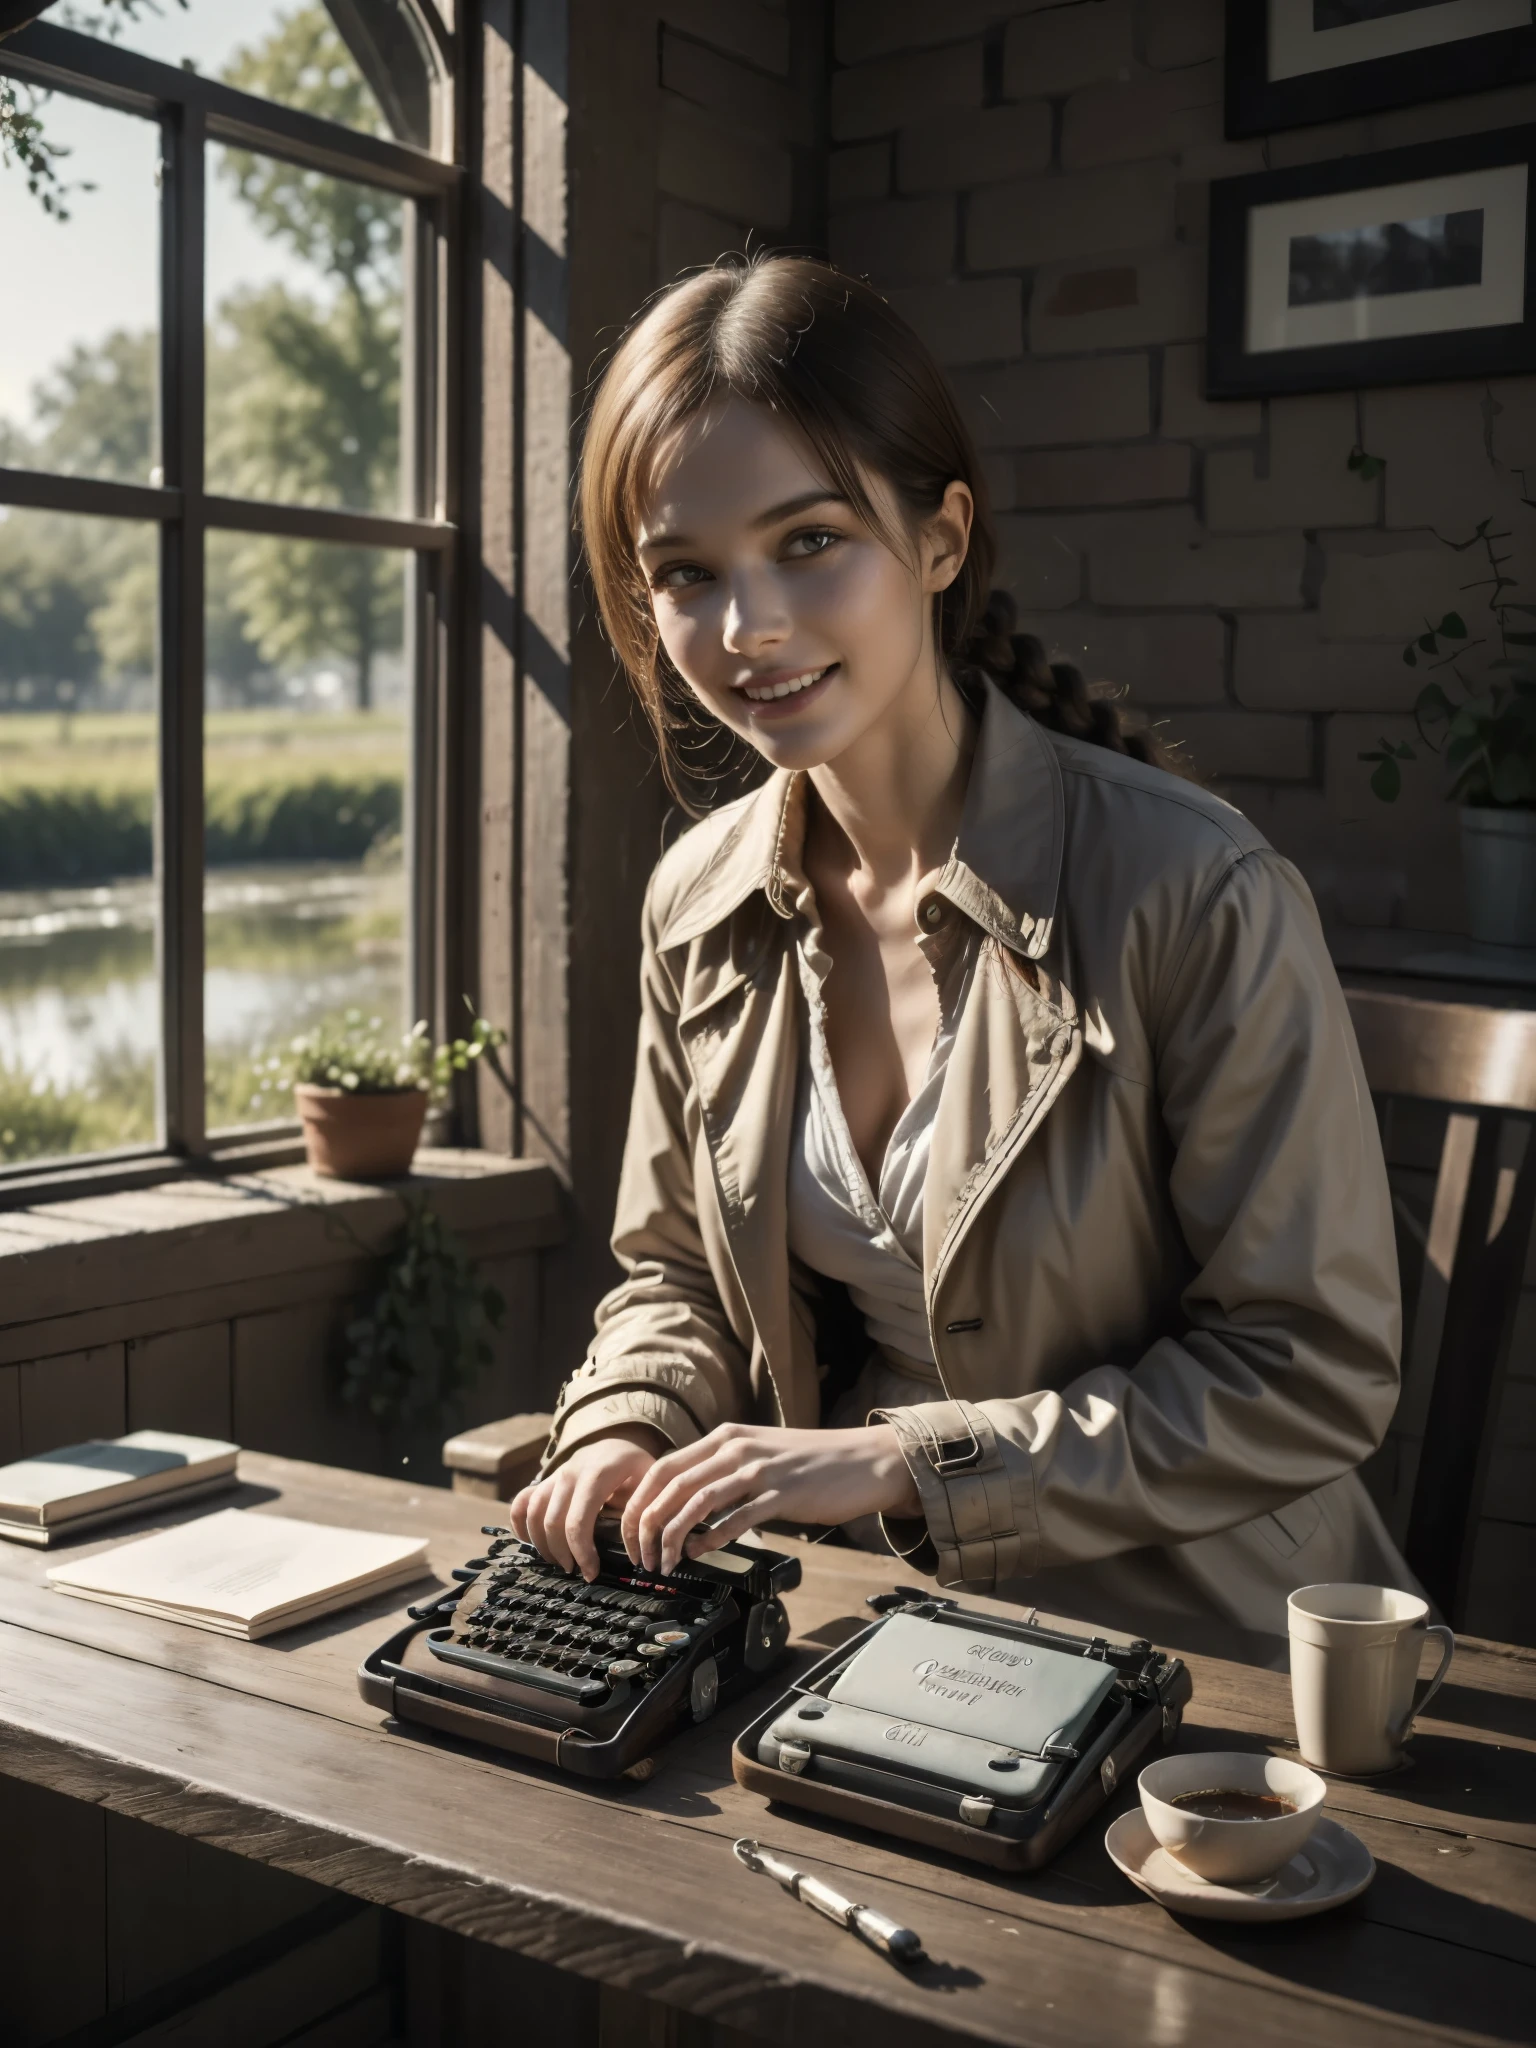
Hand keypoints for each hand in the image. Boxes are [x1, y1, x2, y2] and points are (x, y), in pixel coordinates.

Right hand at [507, 1426, 659, 1579]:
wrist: (620, 1440)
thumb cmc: (636, 1467)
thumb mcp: (649, 1483)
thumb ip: (642, 1512)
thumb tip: (638, 1551)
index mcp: (597, 1474)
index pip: (577, 1521)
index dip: (580, 1552)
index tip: (591, 1572)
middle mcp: (570, 1473)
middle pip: (552, 1522)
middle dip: (561, 1553)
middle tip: (576, 1571)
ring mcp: (555, 1475)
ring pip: (533, 1513)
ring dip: (541, 1543)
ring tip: (559, 1561)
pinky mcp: (546, 1480)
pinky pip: (522, 1501)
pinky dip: (520, 1523)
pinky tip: (529, 1542)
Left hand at [620, 1422, 921, 1575]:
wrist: (864, 1460)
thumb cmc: (810, 1463)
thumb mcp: (757, 1453)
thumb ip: (721, 1470)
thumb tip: (683, 1505)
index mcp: (726, 1436)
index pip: (663, 1467)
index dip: (638, 1502)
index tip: (630, 1534)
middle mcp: (737, 1447)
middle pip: (672, 1485)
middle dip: (647, 1525)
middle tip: (641, 1556)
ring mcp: (760, 1469)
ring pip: (698, 1501)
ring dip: (673, 1536)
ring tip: (665, 1562)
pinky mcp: (783, 1493)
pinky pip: (737, 1517)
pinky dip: (712, 1538)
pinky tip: (700, 1554)